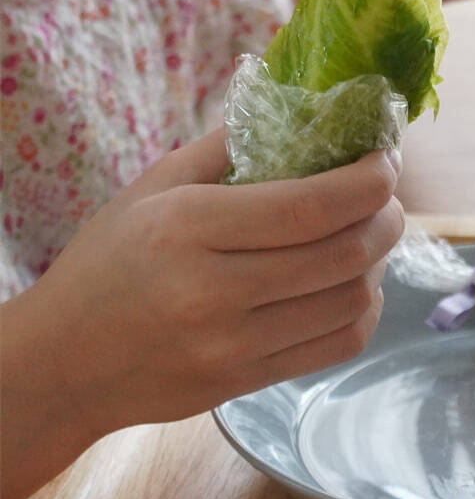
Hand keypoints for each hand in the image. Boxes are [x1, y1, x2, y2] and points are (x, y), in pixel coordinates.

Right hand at [0, 129, 403, 498]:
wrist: (64, 364)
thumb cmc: (107, 263)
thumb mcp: (151, 188)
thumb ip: (228, 147)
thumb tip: (307, 113)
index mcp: (187, 228)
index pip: (310, 206)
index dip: (368, 182)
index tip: (387, 161)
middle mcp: (213, 291)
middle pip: (343, 253)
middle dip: (386, 218)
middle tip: (387, 198)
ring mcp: (233, 346)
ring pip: (351, 301)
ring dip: (378, 262)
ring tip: (368, 238)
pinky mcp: (247, 384)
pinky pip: (338, 345)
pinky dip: (364, 310)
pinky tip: (353, 286)